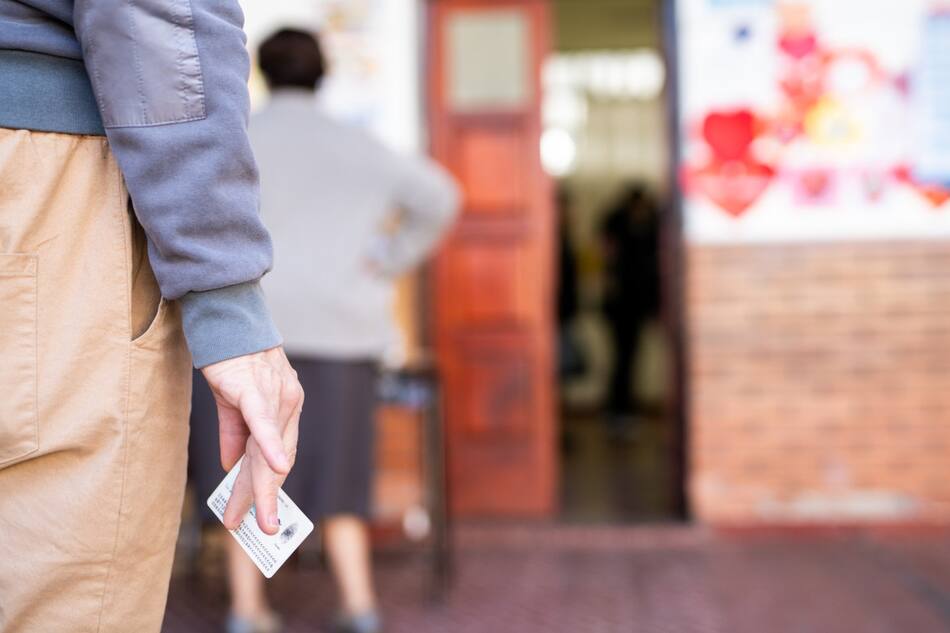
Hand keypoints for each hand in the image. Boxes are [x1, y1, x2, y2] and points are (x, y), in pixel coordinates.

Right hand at [201, 346, 303, 534]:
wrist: (225, 315)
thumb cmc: (232, 355)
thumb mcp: (234, 399)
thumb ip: (236, 433)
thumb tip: (233, 466)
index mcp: (286, 407)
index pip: (278, 456)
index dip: (267, 487)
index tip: (258, 515)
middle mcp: (289, 403)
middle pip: (275, 461)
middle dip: (264, 498)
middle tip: (260, 530)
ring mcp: (276, 396)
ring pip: (266, 451)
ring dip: (258, 488)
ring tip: (250, 519)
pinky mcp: (255, 388)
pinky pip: (263, 422)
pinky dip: (268, 447)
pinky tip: (275, 470)